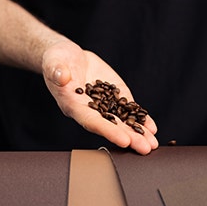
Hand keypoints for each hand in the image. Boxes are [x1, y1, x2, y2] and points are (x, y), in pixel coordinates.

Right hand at [42, 40, 158, 154]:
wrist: (69, 57)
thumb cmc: (57, 60)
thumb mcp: (54, 61)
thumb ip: (56, 70)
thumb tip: (62, 76)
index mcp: (74, 105)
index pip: (92, 121)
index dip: (108, 131)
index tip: (124, 140)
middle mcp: (91, 109)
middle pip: (111, 127)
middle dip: (129, 138)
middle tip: (145, 148)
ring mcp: (105, 104)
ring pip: (123, 122)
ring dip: (138, 134)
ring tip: (152, 145)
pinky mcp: (115, 95)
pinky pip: (129, 110)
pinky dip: (140, 119)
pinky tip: (152, 128)